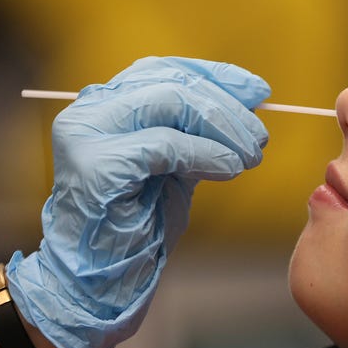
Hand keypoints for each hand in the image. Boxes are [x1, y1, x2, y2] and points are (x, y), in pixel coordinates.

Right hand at [5, 57, 269, 347]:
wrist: (100, 277)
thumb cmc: (139, 221)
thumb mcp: (177, 164)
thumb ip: (199, 132)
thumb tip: (249, 99)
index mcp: (107, 104)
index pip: (166, 70)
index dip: (217, 76)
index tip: (258, 91)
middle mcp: (91, 110)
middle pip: (172, 83)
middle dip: (227, 107)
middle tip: (260, 136)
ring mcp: (88, 134)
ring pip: (170, 104)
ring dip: (223, 128)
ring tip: (250, 154)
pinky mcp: (97, 166)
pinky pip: (165, 146)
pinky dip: (206, 154)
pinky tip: (230, 169)